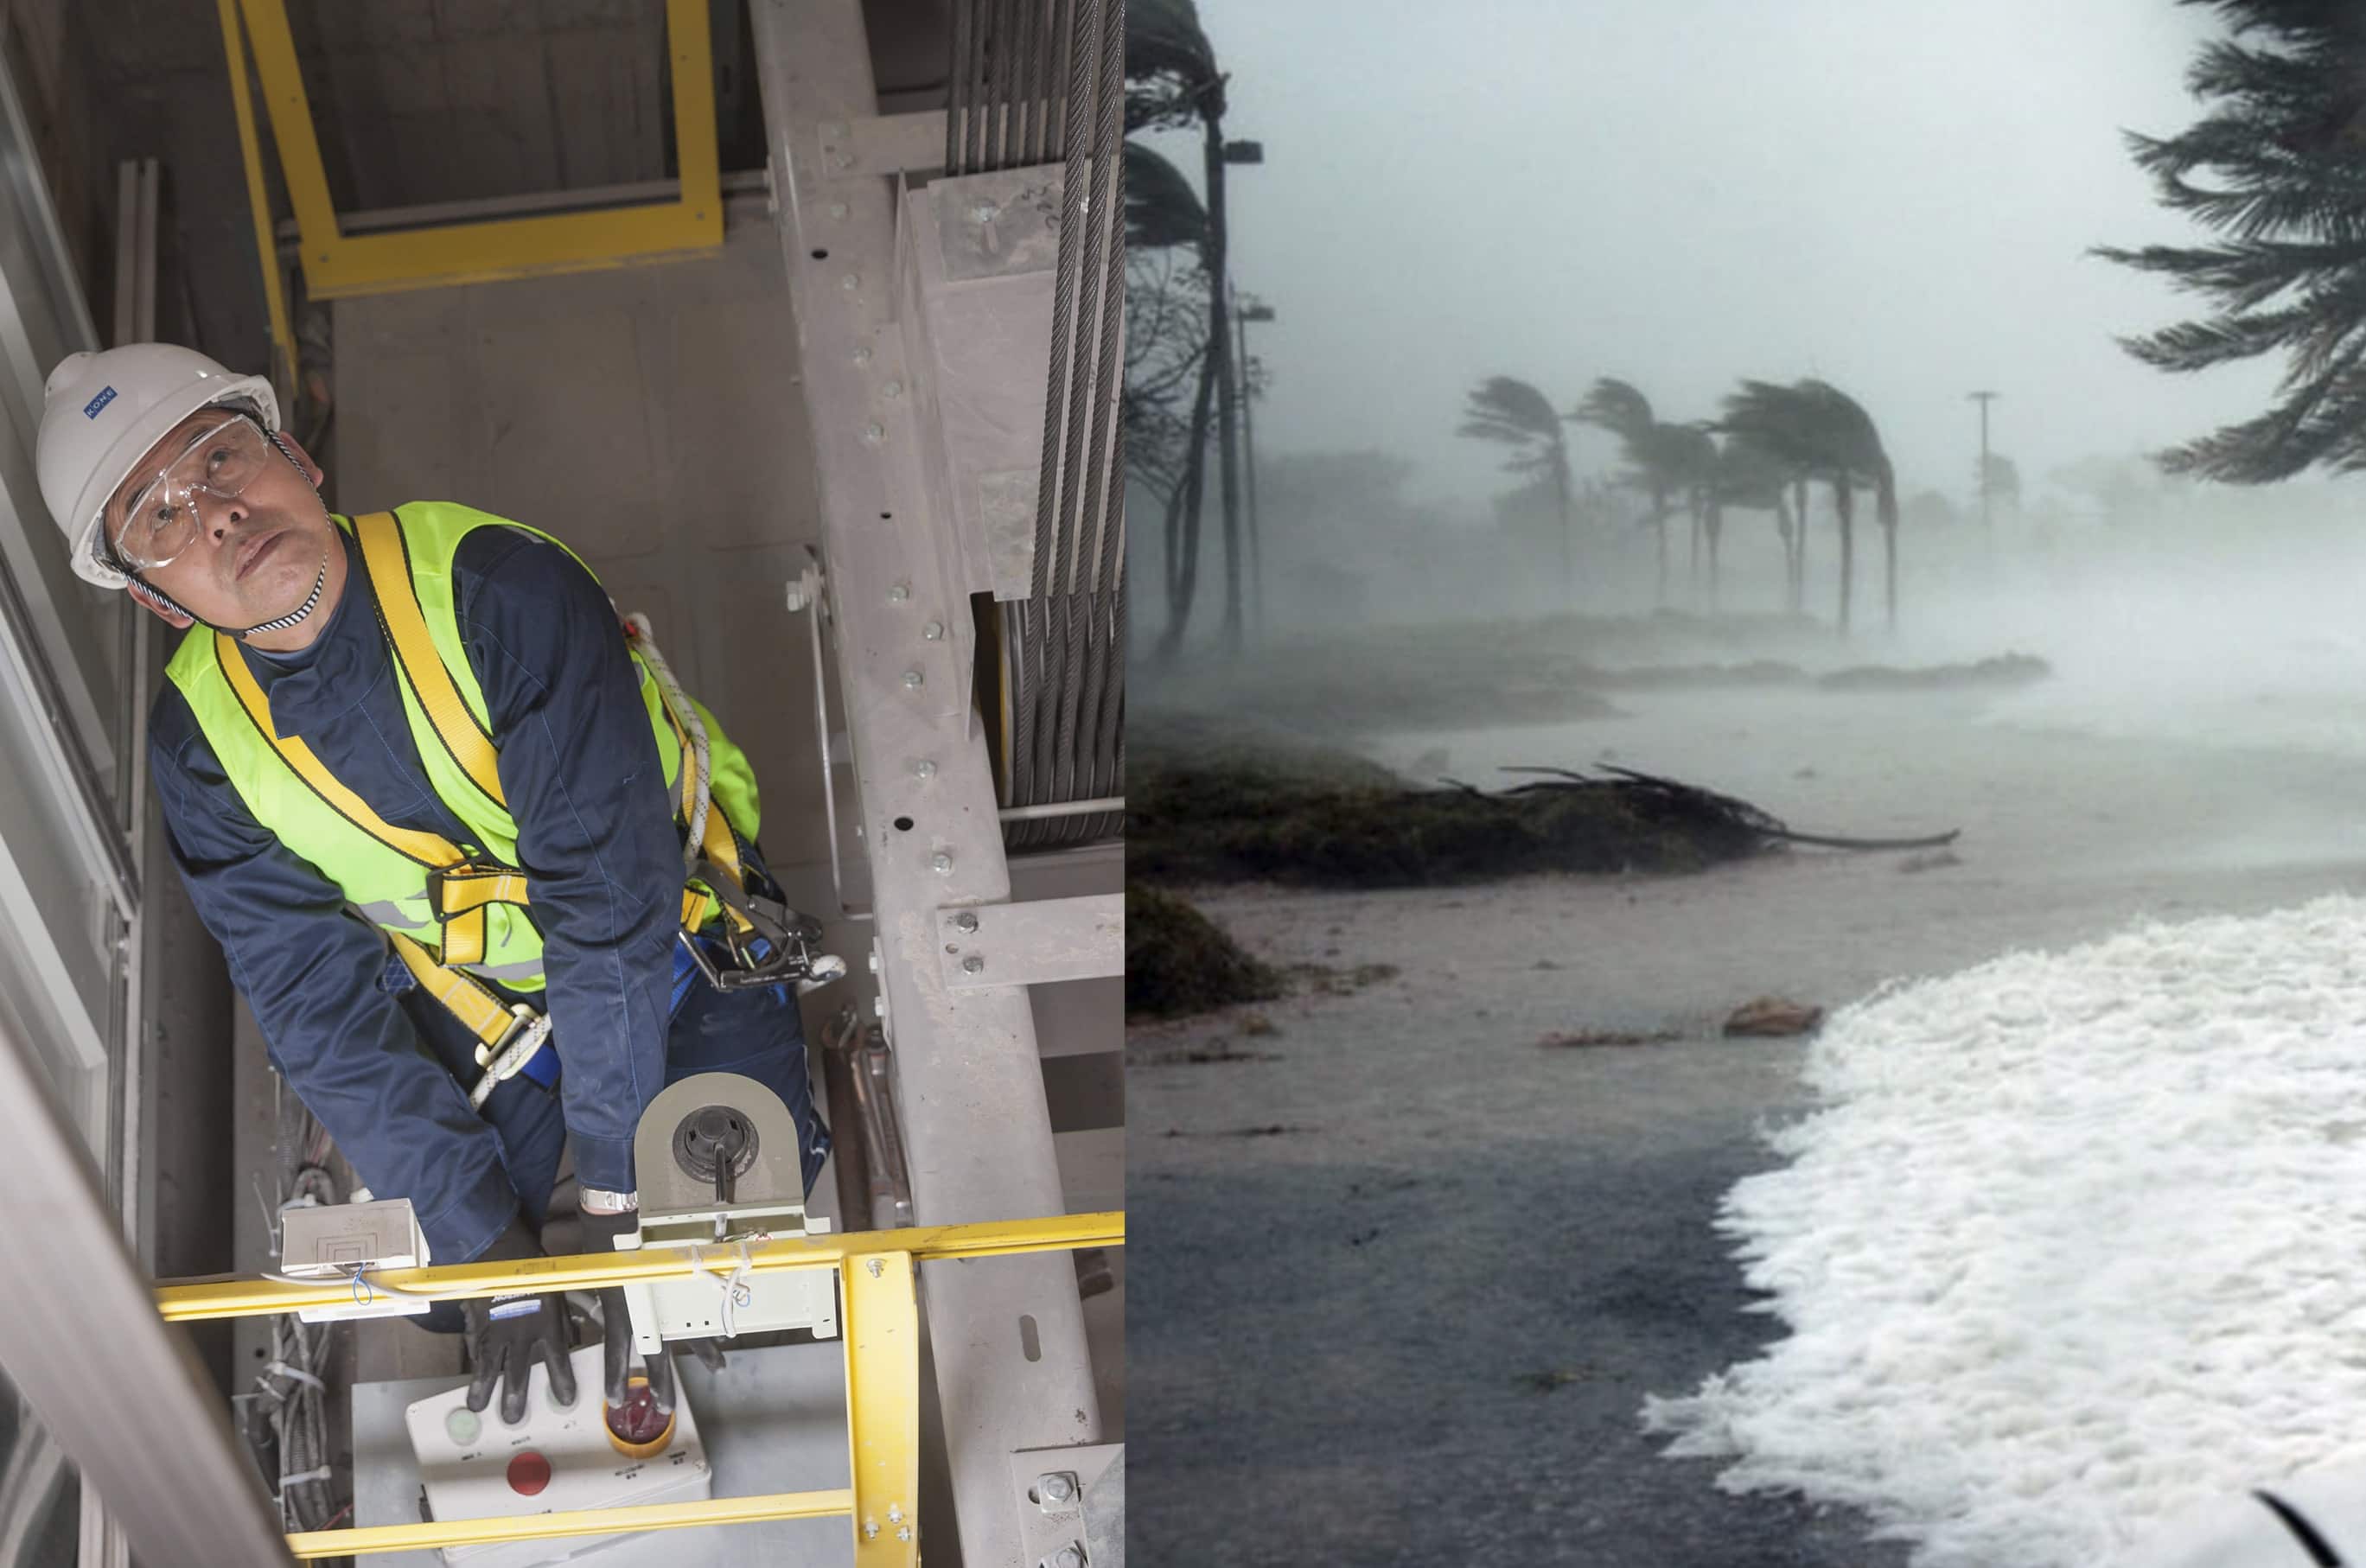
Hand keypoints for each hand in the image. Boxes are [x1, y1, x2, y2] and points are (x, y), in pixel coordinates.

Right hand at [462, 1217, 576, 1424]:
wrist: (499, 1251)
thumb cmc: (535, 1271)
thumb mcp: (559, 1293)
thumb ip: (563, 1321)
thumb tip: (570, 1341)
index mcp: (547, 1323)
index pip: (558, 1361)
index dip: (562, 1383)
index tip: (567, 1401)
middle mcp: (522, 1333)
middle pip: (517, 1374)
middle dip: (515, 1399)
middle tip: (513, 1419)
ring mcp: (496, 1332)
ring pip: (489, 1369)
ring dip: (484, 1392)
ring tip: (479, 1409)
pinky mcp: (476, 1326)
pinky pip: (474, 1353)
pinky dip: (473, 1369)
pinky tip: (470, 1384)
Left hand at [579, 1206, 724, 1415]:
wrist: (621, 1216)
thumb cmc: (602, 1248)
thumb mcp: (595, 1280)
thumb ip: (598, 1301)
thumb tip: (589, 1315)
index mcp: (621, 1311)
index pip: (617, 1353)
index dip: (615, 1377)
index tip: (614, 1399)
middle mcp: (647, 1310)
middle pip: (658, 1355)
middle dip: (662, 1384)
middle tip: (665, 1408)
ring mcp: (669, 1297)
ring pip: (689, 1333)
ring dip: (703, 1354)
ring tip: (717, 1369)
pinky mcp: (683, 1282)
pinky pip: (702, 1305)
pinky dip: (712, 1317)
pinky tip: (726, 1329)